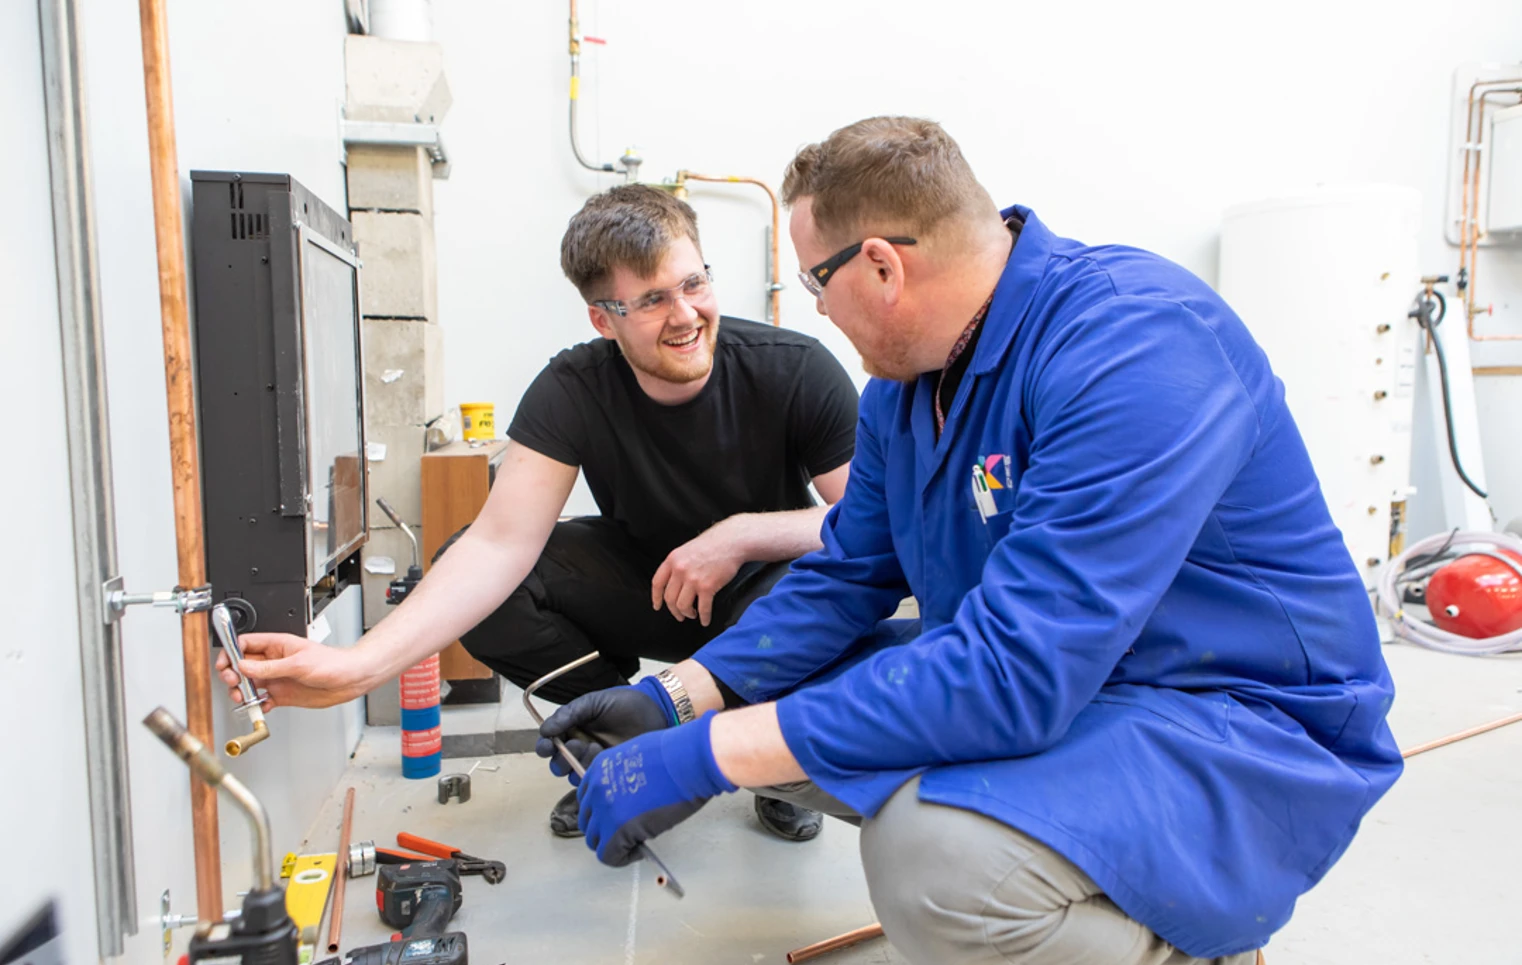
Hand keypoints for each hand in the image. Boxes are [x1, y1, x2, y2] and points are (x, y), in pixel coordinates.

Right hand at [214, 632, 376, 709]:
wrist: (350, 679)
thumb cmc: (332, 662)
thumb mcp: (298, 663)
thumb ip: (269, 667)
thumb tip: (243, 666)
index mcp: (277, 646)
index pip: (245, 644)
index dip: (231, 652)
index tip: (226, 665)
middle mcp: (274, 662)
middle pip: (242, 666)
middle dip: (232, 675)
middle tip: (234, 683)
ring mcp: (277, 678)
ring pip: (249, 684)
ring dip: (241, 691)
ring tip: (243, 697)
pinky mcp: (282, 694)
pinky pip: (262, 700)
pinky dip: (256, 705)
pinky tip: (260, 706)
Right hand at [536, 677, 675, 782]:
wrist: (654, 711)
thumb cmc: (624, 703)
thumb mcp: (593, 702)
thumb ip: (569, 714)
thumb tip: (544, 729)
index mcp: (572, 730)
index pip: (549, 743)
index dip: (544, 747)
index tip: (546, 746)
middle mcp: (579, 748)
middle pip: (557, 764)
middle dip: (559, 758)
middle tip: (576, 744)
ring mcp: (593, 762)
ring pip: (572, 773)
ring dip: (577, 763)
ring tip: (594, 747)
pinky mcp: (608, 773)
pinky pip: (591, 779)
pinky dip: (591, 770)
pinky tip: (602, 755)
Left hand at [577, 712, 736, 866]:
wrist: (689, 762)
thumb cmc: (676, 755)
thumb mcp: (638, 757)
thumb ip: (625, 776)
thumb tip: (629, 797)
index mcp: (600, 768)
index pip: (587, 800)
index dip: (603, 813)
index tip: (620, 817)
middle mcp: (596, 789)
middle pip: (588, 823)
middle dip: (606, 831)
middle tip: (629, 833)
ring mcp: (604, 810)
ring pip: (595, 842)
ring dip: (614, 845)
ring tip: (637, 841)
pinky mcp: (616, 830)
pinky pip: (609, 856)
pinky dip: (622, 858)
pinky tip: (639, 851)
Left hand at [651, 521, 747, 625]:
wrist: (730, 541)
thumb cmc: (712, 544)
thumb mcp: (686, 550)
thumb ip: (677, 565)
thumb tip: (674, 583)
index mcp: (672, 560)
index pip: (657, 583)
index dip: (656, 598)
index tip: (657, 606)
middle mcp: (679, 570)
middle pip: (669, 598)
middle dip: (674, 610)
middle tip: (680, 615)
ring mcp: (692, 579)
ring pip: (682, 606)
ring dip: (687, 614)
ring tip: (693, 614)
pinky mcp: (707, 587)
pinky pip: (703, 608)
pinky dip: (704, 617)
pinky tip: (705, 620)